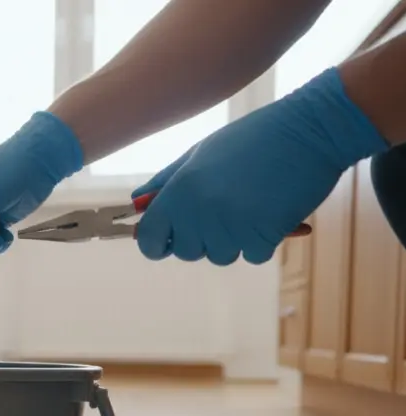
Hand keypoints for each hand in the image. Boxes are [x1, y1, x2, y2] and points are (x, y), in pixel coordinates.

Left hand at [134, 67, 388, 265]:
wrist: (309, 130)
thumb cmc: (253, 139)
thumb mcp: (199, 153)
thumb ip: (166, 182)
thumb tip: (137, 203)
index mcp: (179, 191)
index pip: (149, 239)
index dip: (156, 243)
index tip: (167, 240)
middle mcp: (199, 213)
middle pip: (186, 252)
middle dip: (202, 238)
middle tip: (225, 208)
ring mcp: (230, 227)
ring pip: (220, 255)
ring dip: (235, 238)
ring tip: (251, 203)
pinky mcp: (262, 236)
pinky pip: (253, 255)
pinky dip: (263, 239)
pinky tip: (272, 210)